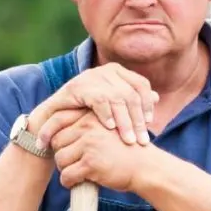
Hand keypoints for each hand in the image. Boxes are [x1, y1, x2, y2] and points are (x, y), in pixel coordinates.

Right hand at [34, 63, 158, 147]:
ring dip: (125, 122)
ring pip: (117, 98)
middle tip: (142, 140)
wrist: (53, 119)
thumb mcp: (112, 107)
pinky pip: (99, 100)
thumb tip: (157, 97)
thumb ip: (132, 102)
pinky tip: (111, 129)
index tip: (150, 124)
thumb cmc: (85, 114)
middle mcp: (105, 70)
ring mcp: (90, 77)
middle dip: (138, 119)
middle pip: (131, 93)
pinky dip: (107, 115)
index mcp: (116, 71)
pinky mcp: (77, 87)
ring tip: (128, 140)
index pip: (140, 85)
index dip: (147, 104)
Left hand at [50, 110, 150, 193]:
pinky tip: (77, 183)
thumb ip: (86, 127)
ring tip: (77, 172)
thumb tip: (56, 132)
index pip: (57, 120)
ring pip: (60, 159)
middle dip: (61, 154)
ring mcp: (89, 144)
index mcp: (91, 116)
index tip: (41, 144)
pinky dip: (69, 182)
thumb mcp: (107, 129)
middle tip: (71, 163)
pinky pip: (67, 175)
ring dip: (65, 169)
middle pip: (56, 141)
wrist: (146, 167)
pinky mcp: (90, 163)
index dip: (46, 133)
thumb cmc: (125, 150)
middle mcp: (88, 127)